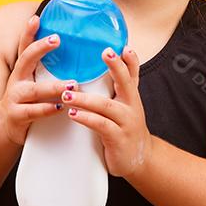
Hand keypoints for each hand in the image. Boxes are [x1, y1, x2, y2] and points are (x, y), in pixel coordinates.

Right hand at [0, 14, 77, 145]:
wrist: (3, 125)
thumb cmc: (24, 99)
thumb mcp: (30, 80)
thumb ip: (44, 68)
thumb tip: (66, 48)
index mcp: (22, 69)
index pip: (25, 46)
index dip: (28, 32)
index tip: (36, 18)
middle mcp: (17, 80)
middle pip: (26, 59)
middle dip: (40, 48)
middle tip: (57, 38)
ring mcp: (16, 97)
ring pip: (35, 90)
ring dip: (54, 86)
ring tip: (73, 84)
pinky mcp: (18, 115)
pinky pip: (34, 112)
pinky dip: (47, 109)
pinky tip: (59, 107)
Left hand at [62, 45, 152, 177]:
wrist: (139, 159)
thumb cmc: (125, 128)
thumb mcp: (126, 106)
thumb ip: (117, 89)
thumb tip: (105, 68)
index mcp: (131, 97)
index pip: (133, 74)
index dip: (130, 60)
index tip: (123, 46)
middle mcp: (132, 106)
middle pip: (126, 82)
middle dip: (116, 67)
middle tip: (105, 52)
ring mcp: (126, 123)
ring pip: (106, 106)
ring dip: (85, 99)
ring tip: (67, 94)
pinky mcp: (118, 139)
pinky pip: (101, 125)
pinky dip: (86, 118)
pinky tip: (74, 114)